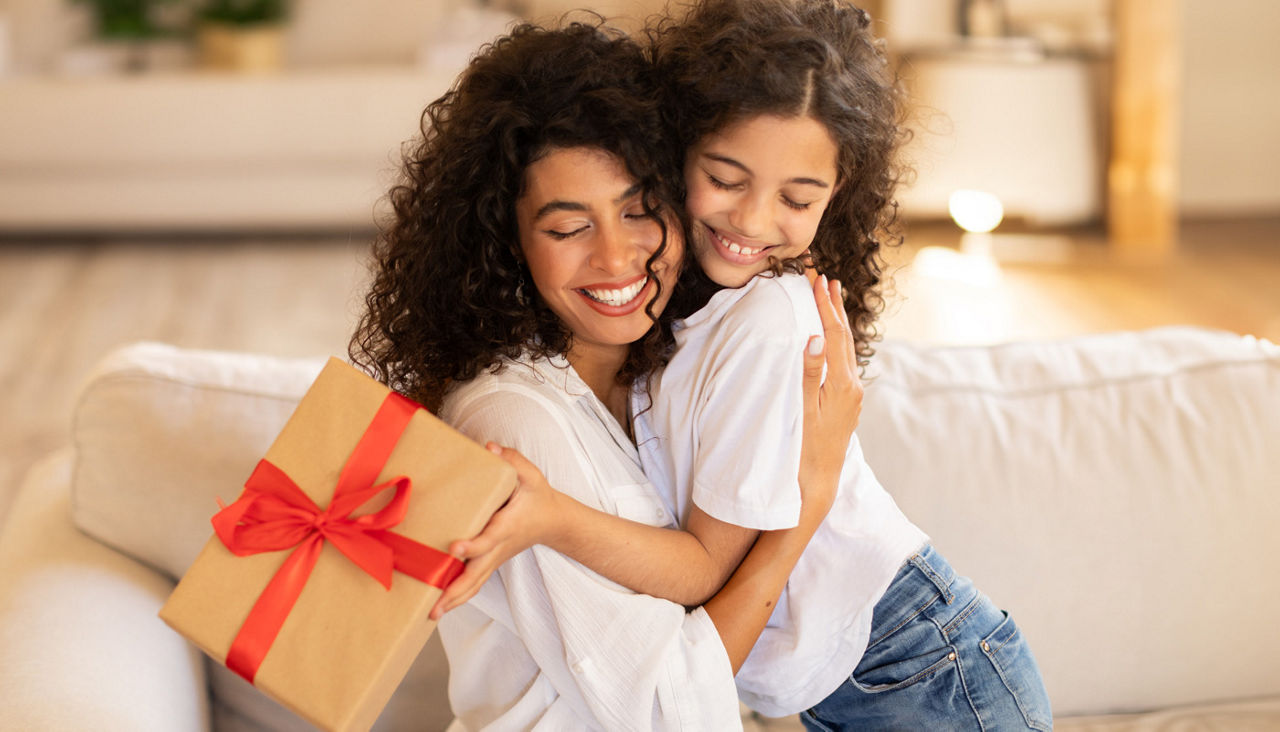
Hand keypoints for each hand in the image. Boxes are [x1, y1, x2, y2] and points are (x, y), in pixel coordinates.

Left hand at [429, 443, 559, 619]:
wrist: (554, 522)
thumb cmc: (539, 498)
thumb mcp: (531, 475)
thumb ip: (512, 460)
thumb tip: (489, 447)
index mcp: (507, 527)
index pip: (489, 539)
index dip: (473, 545)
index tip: (454, 548)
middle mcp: (499, 548)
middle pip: (476, 576)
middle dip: (455, 592)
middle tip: (434, 607)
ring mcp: (494, 558)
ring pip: (474, 584)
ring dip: (454, 600)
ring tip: (432, 614)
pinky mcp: (490, 562)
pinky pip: (474, 583)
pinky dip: (458, 596)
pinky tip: (439, 605)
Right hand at [797, 275, 862, 521]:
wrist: (818, 483)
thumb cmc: (804, 450)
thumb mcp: (803, 410)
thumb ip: (810, 373)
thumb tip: (817, 337)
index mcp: (843, 385)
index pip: (834, 335)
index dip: (825, 306)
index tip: (817, 280)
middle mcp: (853, 387)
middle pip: (844, 337)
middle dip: (834, 306)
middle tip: (825, 278)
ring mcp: (852, 396)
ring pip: (846, 348)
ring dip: (837, 321)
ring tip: (830, 298)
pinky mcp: (848, 403)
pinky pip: (843, 362)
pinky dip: (836, 341)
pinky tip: (830, 337)